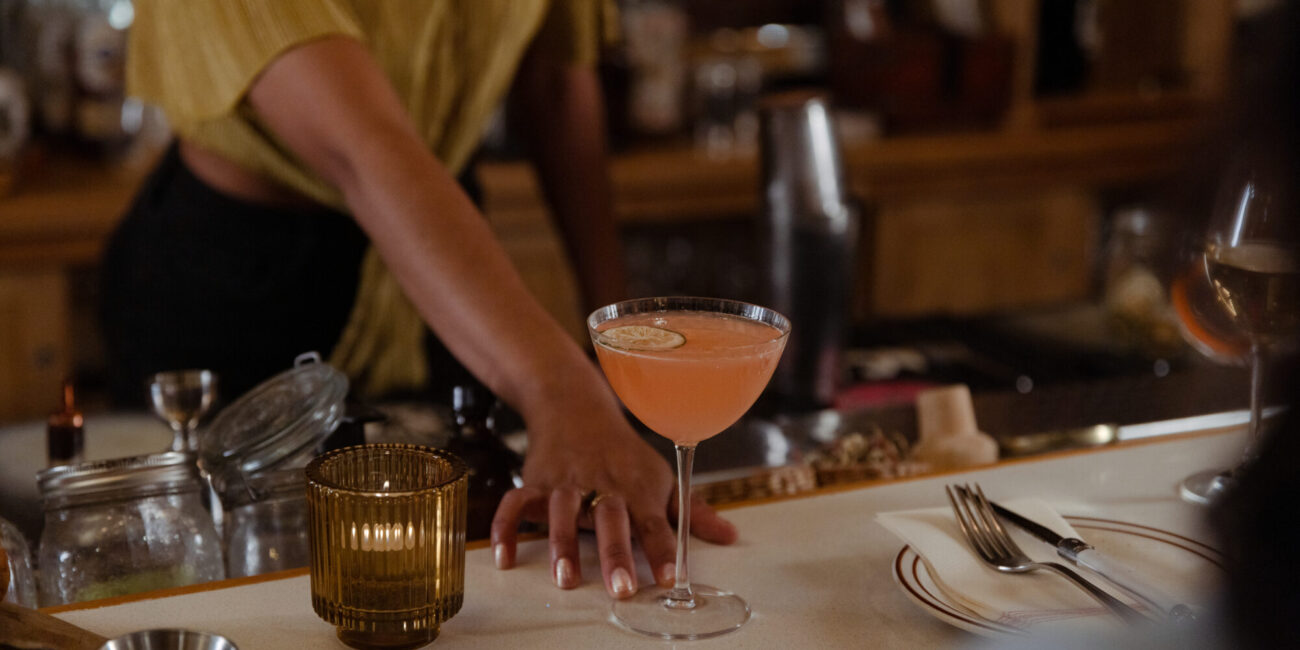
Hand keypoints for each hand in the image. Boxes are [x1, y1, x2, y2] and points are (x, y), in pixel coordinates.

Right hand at [489, 402, 736, 598]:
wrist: (576, 406)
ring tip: (565, 579)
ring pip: (562, 511)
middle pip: (611, 520)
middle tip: (622, 588)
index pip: (655, 523)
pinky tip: (504, 558)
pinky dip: (505, 528)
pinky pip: (514, 503)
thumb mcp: (661, 477)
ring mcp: (566, 483)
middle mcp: (603, 486)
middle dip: (615, 554)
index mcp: (638, 489)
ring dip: (562, 544)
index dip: (665, 550)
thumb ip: (691, 512)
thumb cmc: (624, 453)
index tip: (673, 577)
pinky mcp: (536, 482)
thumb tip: (730, 537)